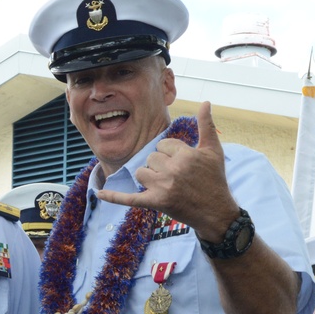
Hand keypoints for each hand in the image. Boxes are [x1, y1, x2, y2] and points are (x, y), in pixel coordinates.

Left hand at [97, 102, 239, 235]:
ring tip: (166, 185)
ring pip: (141, 172)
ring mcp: (163, 187)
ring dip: (149, 177)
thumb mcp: (214, 151)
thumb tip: (206, 102)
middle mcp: (173, 170)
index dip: (171, 152)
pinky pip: (129, 198)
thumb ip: (207, 125)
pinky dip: (113, 196)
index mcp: (186, 155)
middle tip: (177, 176)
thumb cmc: (214, 179)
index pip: (163, 145)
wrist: (215, 212)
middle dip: (160, 164)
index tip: (183, 163)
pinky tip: (99, 193)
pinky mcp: (155, 202)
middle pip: (151, 157)